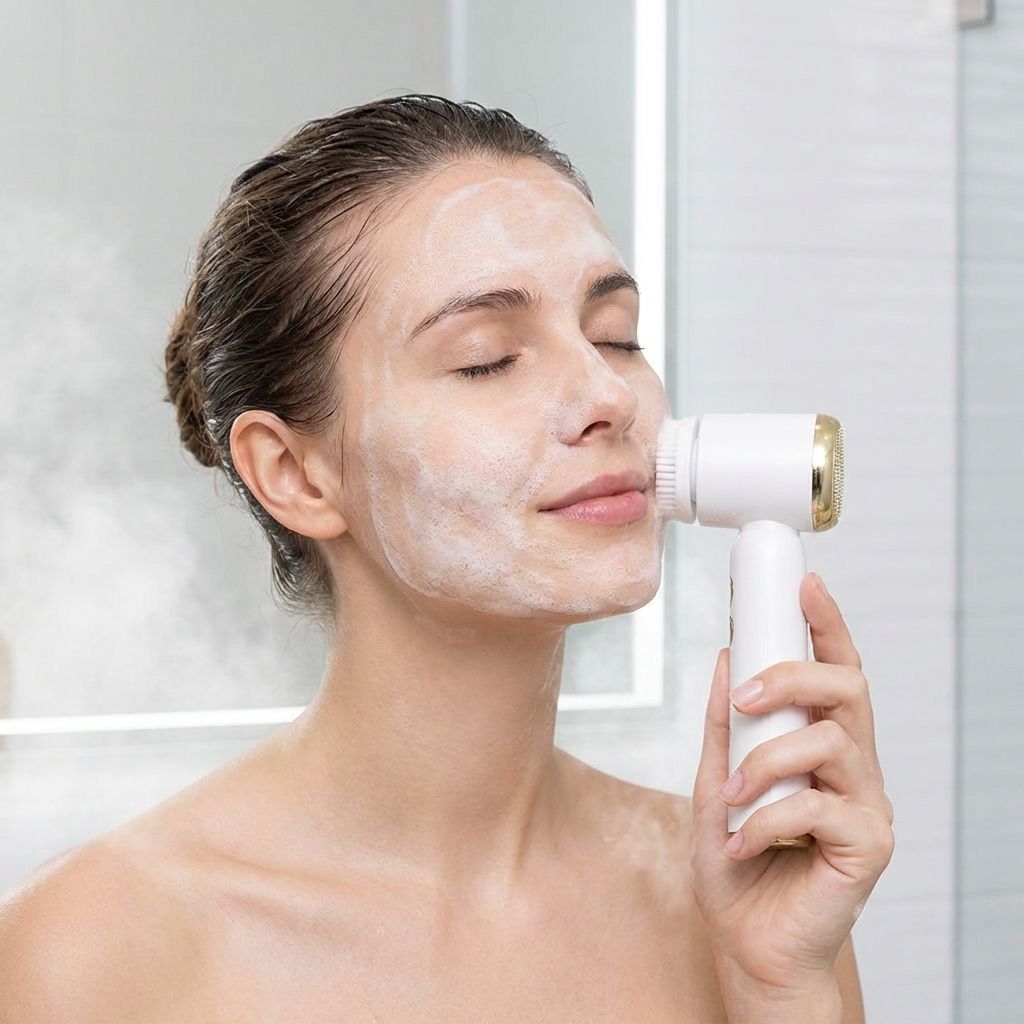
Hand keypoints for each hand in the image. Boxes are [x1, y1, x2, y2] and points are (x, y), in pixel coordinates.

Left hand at [690, 572, 894, 995]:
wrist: (747, 943)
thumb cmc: (737, 864)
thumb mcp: (715, 782)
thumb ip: (724, 728)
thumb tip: (725, 660)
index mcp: (820, 745)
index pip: (834, 672)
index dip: (825, 624)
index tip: (804, 583)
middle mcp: (853, 767)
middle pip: (848, 689)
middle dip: (793, 677)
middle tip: (744, 699)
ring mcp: (866, 804)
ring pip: (832, 741)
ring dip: (768, 761)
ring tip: (733, 797)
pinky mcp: (869, 845)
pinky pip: (819, 806)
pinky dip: (769, 819)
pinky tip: (744, 843)